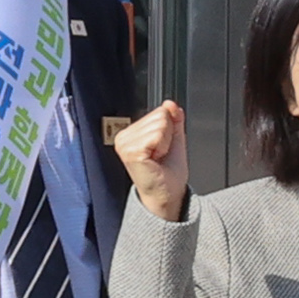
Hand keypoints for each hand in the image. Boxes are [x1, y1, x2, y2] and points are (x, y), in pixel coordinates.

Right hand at [108, 99, 189, 222]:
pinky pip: (157, 135)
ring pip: (160, 124)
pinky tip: (155, 160)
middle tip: (160, 154)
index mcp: (130, 133)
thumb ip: (174, 119)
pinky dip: (163, 147)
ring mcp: (125, 144)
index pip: (159, 111)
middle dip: (167, 136)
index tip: (162, 148)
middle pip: (160, 115)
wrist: (168, 194)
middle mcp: (123, 137)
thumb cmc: (169, 172)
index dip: (168, 130)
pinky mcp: (131, 152)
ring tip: (157, 158)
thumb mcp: (174, 139)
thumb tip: (170, 103)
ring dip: (165, 143)